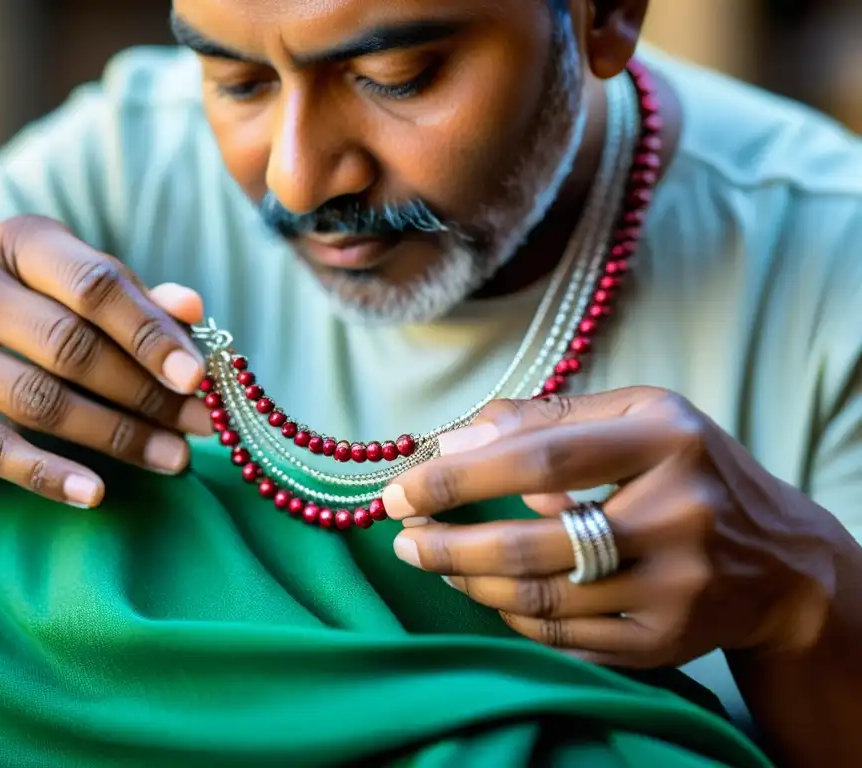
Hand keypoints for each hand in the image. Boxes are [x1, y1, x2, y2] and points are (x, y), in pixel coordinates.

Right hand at [0, 215, 212, 507]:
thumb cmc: (32, 330)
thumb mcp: (84, 305)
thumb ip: (139, 305)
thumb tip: (193, 309)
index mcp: (17, 243)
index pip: (94, 284)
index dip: (151, 332)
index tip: (199, 376)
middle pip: (71, 345)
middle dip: (146, 391)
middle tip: (201, 425)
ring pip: (41, 399)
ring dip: (118, 435)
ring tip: (175, 458)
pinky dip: (50, 474)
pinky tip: (96, 493)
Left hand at [382, 388, 839, 667]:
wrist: (779, 560)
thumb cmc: (689, 470)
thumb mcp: (637, 418)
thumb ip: (546, 418)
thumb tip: (454, 441)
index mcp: (668, 440)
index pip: (543, 456)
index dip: (461, 478)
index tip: (401, 492)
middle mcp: (681, 514)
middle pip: (538, 544)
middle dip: (450, 546)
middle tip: (402, 542)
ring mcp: (679, 588)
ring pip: (545, 600)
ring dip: (472, 582)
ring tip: (435, 561)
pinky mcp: (669, 642)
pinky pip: (567, 640)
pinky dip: (513, 618)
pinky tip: (487, 592)